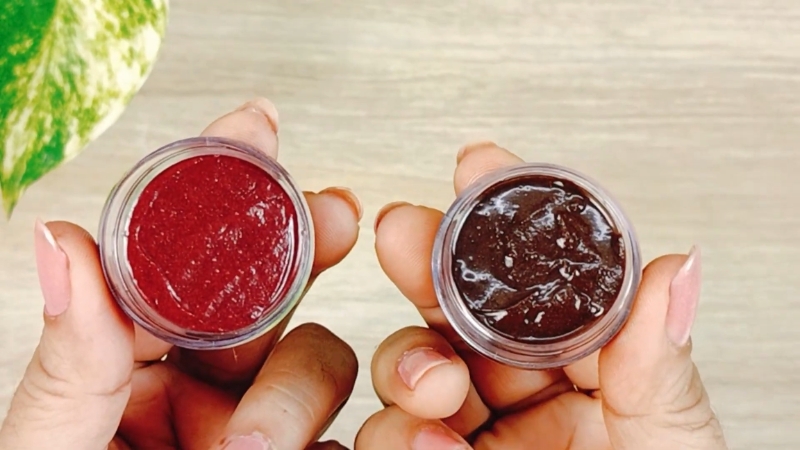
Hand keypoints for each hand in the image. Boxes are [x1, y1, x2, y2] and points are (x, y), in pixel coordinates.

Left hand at [0, 99, 360, 449]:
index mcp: (135, 365)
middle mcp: (206, 388)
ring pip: (323, 365)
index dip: (221, 193)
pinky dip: (359, 438)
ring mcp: (262, 427)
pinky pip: (351, 437)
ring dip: (297, 395)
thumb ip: (69, 362)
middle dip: (306, 246)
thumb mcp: (51, 442)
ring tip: (247, 447)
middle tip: (330, 217)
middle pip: (275, 295)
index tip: (254, 130)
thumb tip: (63, 244)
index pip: (183, 264)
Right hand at [358, 143, 727, 449]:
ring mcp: (477, 441)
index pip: (550, 283)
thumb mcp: (672, 449)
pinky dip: (397, 434)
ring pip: (417, 374)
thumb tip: (677, 269)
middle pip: (467, 312)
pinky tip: (417, 439)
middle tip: (404, 234)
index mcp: (600, 378)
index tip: (481, 168)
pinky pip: (399, 440)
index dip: (513, 223)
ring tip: (433, 387)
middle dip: (432, 267)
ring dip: (411, 366)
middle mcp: (533, 402)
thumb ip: (662, 366)